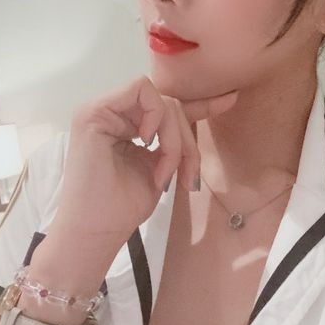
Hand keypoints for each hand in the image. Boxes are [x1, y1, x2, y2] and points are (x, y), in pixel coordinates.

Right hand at [50, 76, 238, 252]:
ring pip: (160, 100)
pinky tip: (149, 143)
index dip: (203, 103)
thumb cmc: (122, 208)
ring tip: (164, 173)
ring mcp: (101, 109)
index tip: (231, 100)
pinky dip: (156, 116)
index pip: (168, 107)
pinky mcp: (94, 112)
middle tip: (187, 176)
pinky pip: (141, 91)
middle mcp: (112, 112)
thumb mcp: (162, 166)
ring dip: (174, 138)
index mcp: (125, 125)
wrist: (96, 232)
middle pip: (169, 105)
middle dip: (187, 141)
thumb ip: (174, 140)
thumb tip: (211, 110)